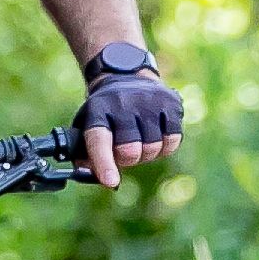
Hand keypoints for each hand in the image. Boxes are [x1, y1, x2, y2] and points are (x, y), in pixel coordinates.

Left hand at [75, 59, 183, 187]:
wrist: (127, 77)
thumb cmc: (105, 115)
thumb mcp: (86, 128)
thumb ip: (85, 156)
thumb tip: (100, 179)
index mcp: (97, 111)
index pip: (100, 140)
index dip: (104, 162)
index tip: (110, 181)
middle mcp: (122, 103)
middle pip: (130, 151)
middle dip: (127, 160)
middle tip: (124, 150)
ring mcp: (148, 101)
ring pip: (152, 148)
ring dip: (146, 154)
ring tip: (140, 140)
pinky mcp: (170, 103)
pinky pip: (172, 141)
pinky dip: (165, 147)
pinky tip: (156, 135)